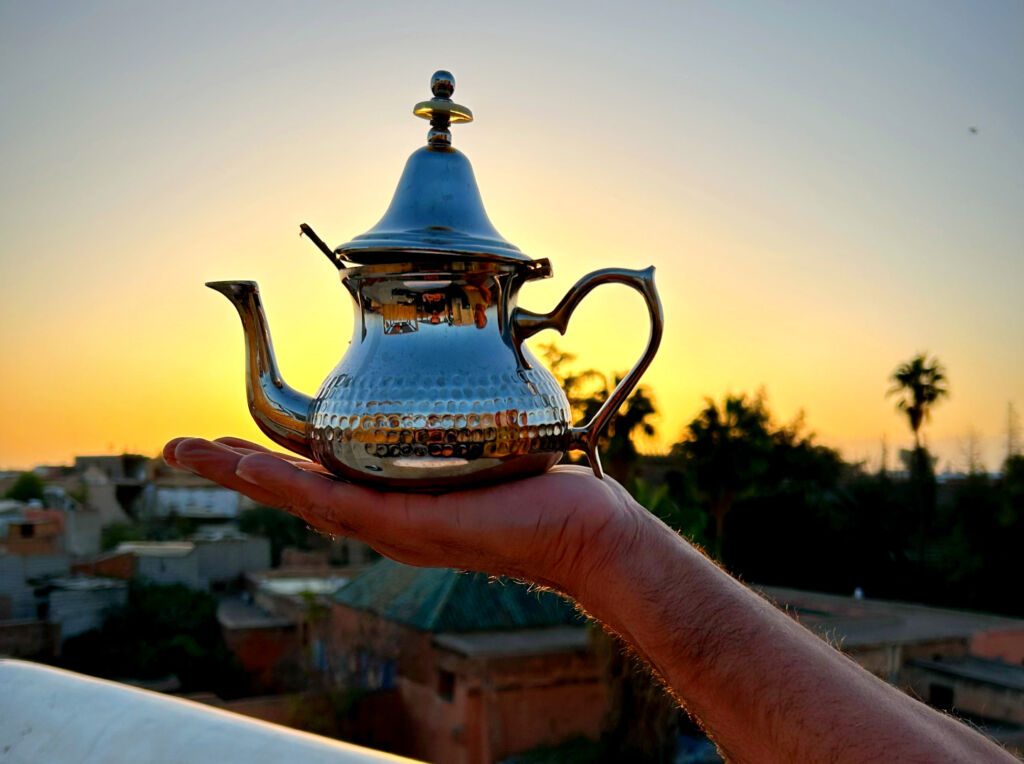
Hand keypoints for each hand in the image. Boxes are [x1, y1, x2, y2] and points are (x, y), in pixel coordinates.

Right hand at [163, 437, 646, 599]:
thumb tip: (449, 384)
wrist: (577, 530)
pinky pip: (338, 503)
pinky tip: (254, 470)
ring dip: (244, 474)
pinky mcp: (406, 525)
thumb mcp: (479, 449)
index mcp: (389, 498)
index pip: (314, 476)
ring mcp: (389, 524)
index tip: (228, 442)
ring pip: (300, 497)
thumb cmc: (535, 490)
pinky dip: (291, 485)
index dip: (265, 461)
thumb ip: (452, 426)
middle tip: (178, 447)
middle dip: (233, 468)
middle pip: (291, 490)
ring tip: (193, 453)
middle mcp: (380, 517)